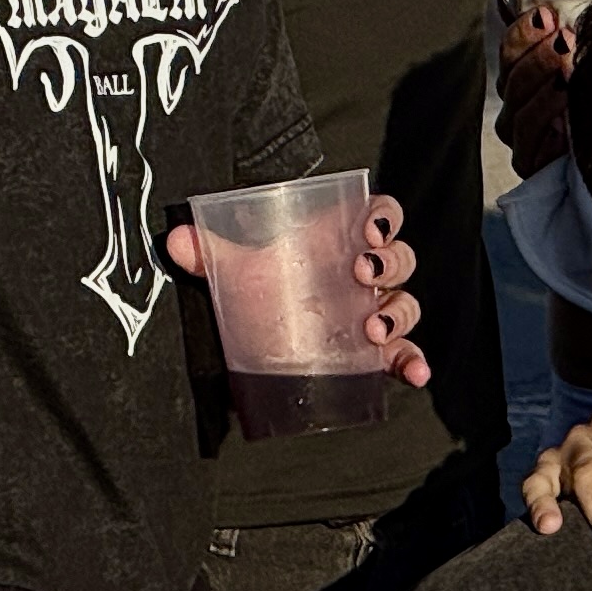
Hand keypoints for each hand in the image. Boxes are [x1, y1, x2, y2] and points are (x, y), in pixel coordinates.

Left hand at [161, 187, 430, 387]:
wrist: (259, 338)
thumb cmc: (261, 290)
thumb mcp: (238, 270)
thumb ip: (208, 253)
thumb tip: (177, 240)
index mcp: (342, 241)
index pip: (380, 216)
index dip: (384, 217)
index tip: (368, 230)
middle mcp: (367, 275)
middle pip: (400, 259)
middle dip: (389, 263)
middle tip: (361, 273)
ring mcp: (375, 313)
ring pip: (406, 304)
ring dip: (398, 314)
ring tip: (372, 328)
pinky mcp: (376, 353)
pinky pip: (404, 354)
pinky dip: (413, 362)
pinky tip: (414, 374)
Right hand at [498, 2, 573, 175]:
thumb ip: (566, 33)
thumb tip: (549, 1)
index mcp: (524, 78)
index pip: (510, 50)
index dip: (524, 31)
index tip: (548, 14)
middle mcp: (517, 108)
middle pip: (512, 77)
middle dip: (538, 54)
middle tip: (565, 39)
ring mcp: (521, 138)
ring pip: (517, 104)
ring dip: (543, 80)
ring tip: (569, 64)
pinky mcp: (531, 163)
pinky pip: (529, 136)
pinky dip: (546, 113)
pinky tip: (566, 96)